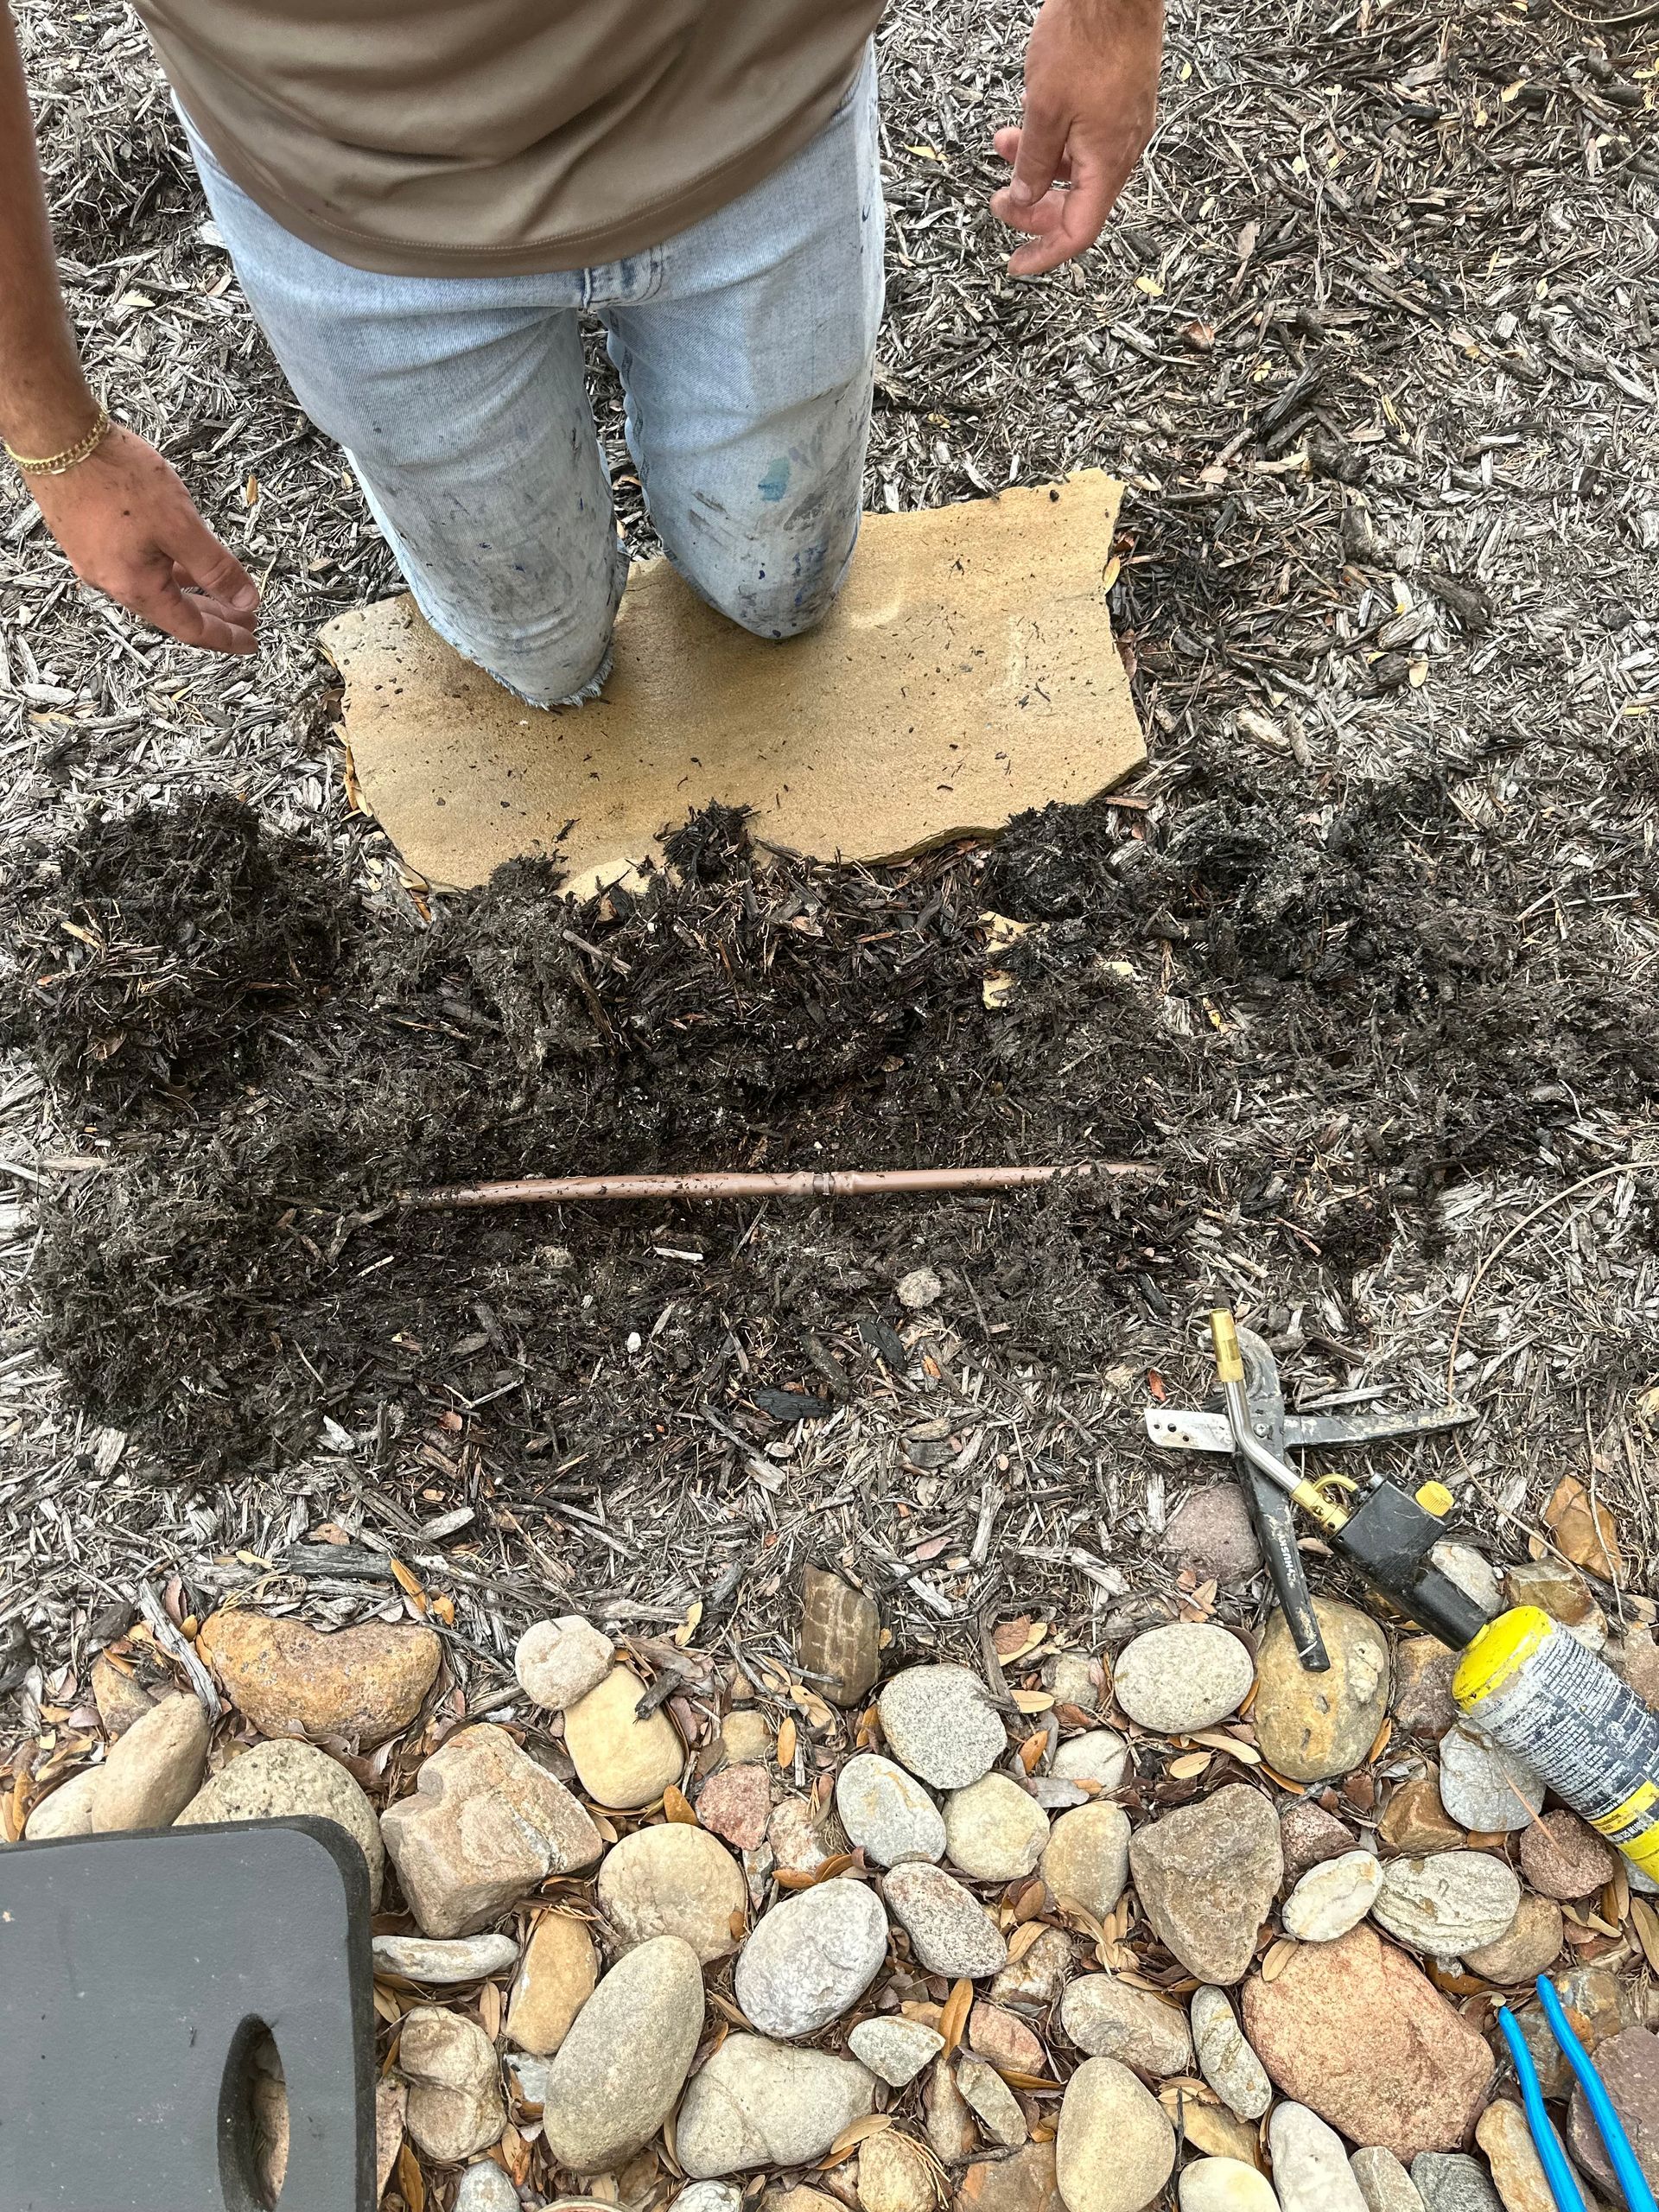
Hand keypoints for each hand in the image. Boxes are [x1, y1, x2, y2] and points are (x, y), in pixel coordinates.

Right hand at [25, 423, 259, 652]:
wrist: (58, 437)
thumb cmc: (114, 477)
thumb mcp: (180, 526)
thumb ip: (215, 567)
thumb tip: (246, 599)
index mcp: (136, 587)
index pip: (191, 628)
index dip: (226, 637)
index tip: (251, 642)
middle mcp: (112, 581)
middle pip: (174, 610)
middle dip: (213, 614)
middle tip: (244, 617)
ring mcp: (97, 559)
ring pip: (156, 586)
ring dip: (191, 590)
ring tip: (220, 589)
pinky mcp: (89, 537)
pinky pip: (138, 565)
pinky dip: (168, 569)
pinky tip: (180, 558)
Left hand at [991, 0, 1164, 277]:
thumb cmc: (1087, 38)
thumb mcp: (1044, 108)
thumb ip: (1032, 161)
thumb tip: (1024, 198)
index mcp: (1107, 162)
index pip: (1078, 231)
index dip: (1045, 253)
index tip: (1017, 263)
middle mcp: (1121, 150)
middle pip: (1077, 205)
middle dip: (1034, 209)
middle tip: (999, 201)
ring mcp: (1122, 126)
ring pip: (1076, 169)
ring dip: (1037, 168)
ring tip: (1003, 147)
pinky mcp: (1119, 103)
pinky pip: (1084, 141)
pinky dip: (1053, 142)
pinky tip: (1028, 124)